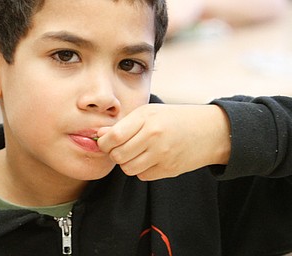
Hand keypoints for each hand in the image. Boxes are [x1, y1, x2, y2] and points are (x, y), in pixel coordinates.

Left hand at [97, 104, 230, 180]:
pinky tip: (150, 159)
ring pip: (128, 169)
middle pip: (118, 156)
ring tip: (136, 152)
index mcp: (147, 118)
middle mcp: (154, 137)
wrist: (210, 131)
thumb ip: (124, 124)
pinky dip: (141, 169)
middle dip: (114, 154)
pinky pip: (143, 176)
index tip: (106, 142)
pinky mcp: (169, 170)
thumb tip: (99, 135)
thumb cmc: (176, 118)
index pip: (113, 137)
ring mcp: (162, 155)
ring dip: (127, 162)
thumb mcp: (149, 113)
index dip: (104, 143)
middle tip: (120, 147)